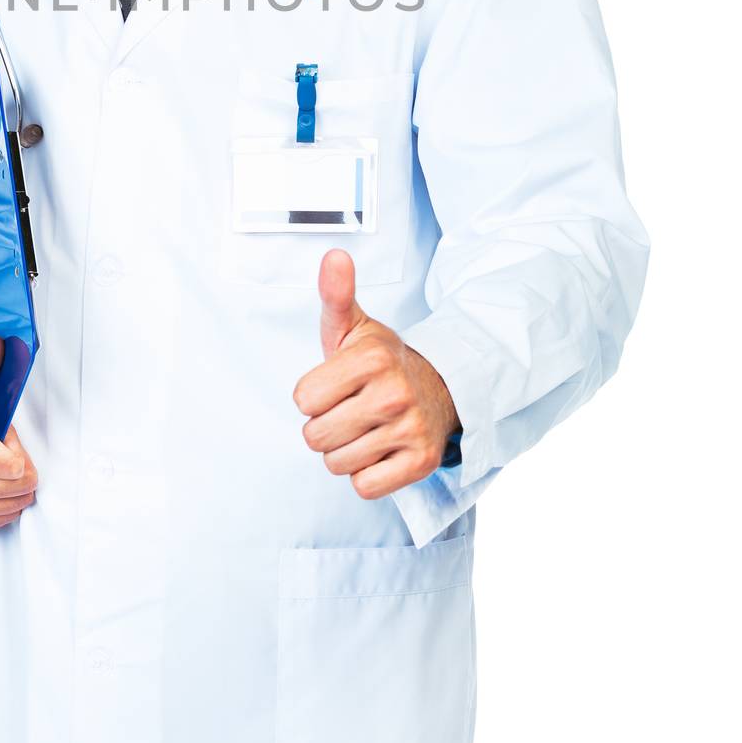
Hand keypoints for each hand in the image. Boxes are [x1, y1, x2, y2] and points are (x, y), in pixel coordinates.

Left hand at [292, 248, 460, 499]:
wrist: (439, 388)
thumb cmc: (380, 361)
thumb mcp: (354, 326)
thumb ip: (335, 294)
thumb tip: (334, 255)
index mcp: (371, 357)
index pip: (302, 400)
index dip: (313, 395)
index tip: (336, 385)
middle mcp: (393, 393)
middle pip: (315, 437)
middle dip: (325, 426)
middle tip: (351, 409)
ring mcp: (410, 429)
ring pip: (337, 464)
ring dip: (344, 452)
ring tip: (366, 428)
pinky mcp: (421, 463)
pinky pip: (365, 487)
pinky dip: (366, 475)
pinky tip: (381, 450)